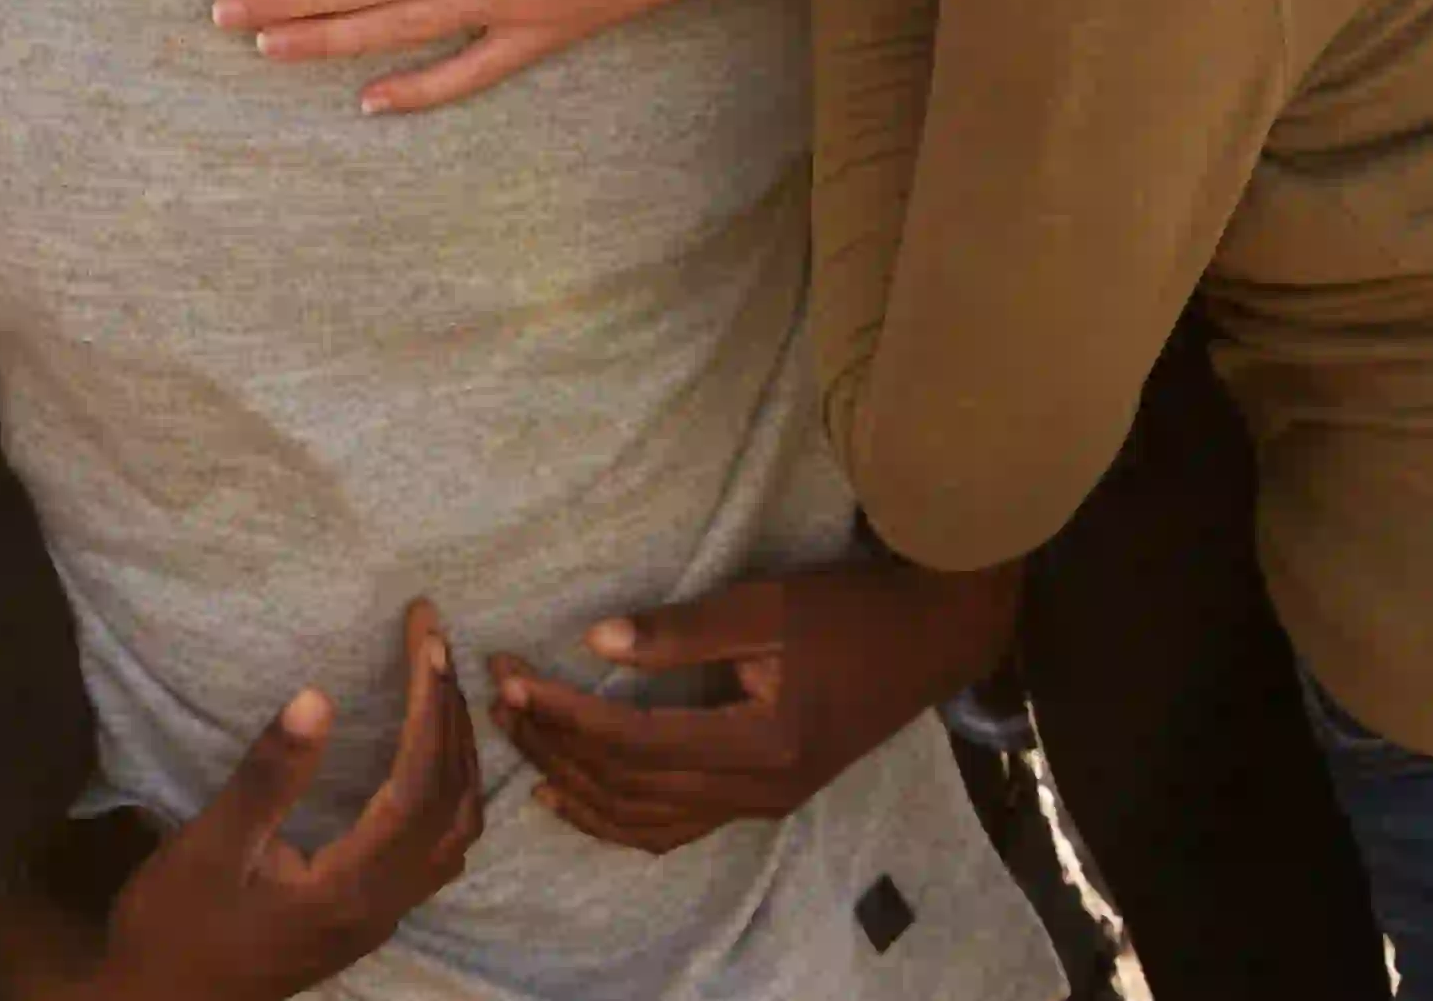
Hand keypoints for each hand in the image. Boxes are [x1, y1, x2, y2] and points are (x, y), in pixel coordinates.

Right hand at [93, 600, 481, 1000]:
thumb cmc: (175, 926)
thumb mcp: (210, 847)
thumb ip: (267, 777)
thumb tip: (317, 697)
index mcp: (352, 886)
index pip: (419, 780)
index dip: (430, 700)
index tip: (426, 631)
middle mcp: (384, 905)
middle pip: (452, 799)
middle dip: (451, 711)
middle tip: (435, 638)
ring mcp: (381, 916)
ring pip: (456, 829)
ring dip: (459, 754)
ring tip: (441, 687)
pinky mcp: (367, 918)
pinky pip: (439, 849)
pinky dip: (449, 792)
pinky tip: (427, 762)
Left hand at [489, 559, 1019, 854]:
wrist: (931, 638)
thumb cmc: (851, 610)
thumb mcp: (766, 605)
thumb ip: (679, 631)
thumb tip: (595, 642)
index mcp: (760, 743)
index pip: (632, 741)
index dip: (564, 713)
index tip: (511, 676)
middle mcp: (758, 790)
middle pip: (628, 787)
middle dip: (555, 745)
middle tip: (500, 698)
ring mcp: (763, 802)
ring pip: (646, 819)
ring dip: (576, 784)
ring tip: (520, 743)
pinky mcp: (765, 796)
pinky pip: (675, 826)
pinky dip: (617, 817)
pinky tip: (575, 799)